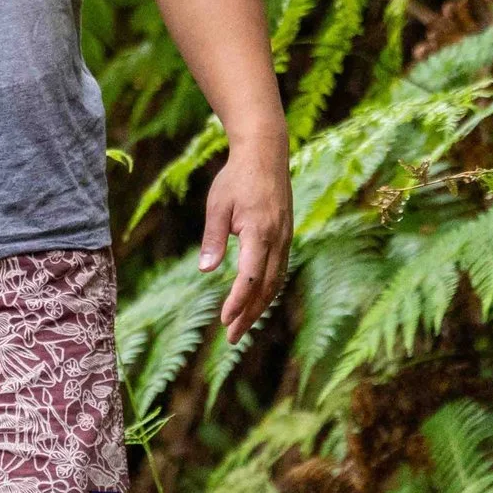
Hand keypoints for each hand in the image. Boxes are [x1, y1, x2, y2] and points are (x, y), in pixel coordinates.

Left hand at [199, 130, 292, 342]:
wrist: (265, 154)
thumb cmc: (236, 178)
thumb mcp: (217, 205)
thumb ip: (212, 239)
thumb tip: (205, 271)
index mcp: (259, 232)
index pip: (250, 277)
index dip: (238, 301)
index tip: (225, 319)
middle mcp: (277, 240)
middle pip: (265, 288)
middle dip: (248, 314)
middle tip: (231, 337)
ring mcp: (285, 239)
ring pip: (275, 282)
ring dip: (259, 306)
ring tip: (240, 325)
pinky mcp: (286, 236)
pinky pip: (279, 270)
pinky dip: (267, 290)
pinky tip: (255, 300)